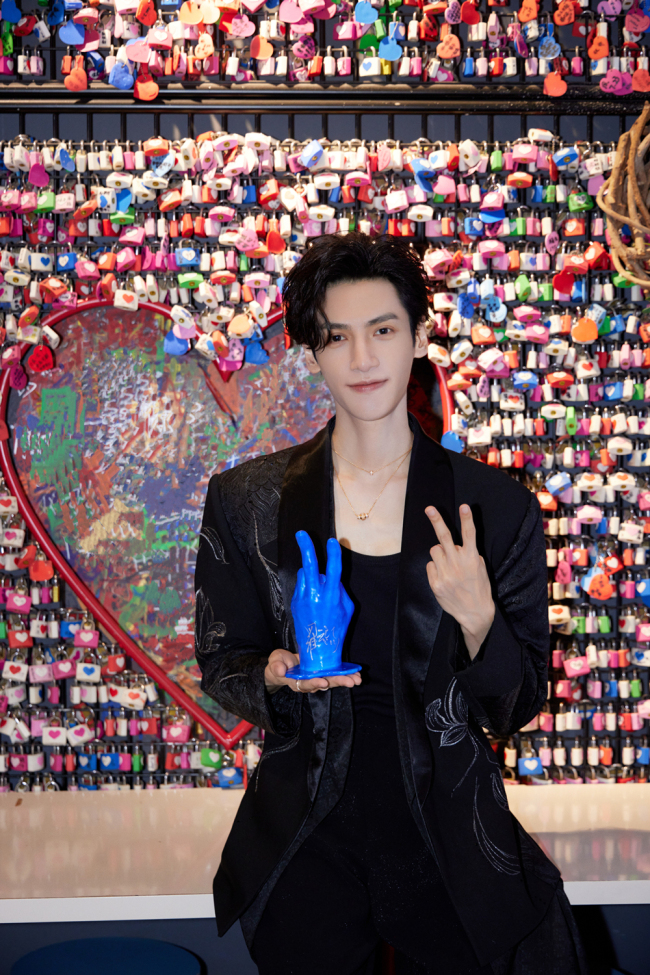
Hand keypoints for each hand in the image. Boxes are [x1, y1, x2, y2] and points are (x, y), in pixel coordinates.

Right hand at [264, 648, 361, 693]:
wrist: (283, 666)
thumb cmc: (278, 664)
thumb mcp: (274, 662)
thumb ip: (276, 666)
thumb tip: (281, 670)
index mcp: (296, 682)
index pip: (306, 684)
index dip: (314, 683)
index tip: (323, 682)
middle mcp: (309, 682)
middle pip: (324, 684)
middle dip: (338, 682)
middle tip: (351, 682)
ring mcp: (317, 678)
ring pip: (332, 680)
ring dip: (345, 679)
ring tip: (358, 679)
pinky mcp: (323, 672)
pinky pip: (335, 674)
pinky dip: (346, 674)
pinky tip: (356, 673)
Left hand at [290, 530, 355, 673]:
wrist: (318, 649)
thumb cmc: (337, 629)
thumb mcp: (348, 609)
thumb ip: (340, 590)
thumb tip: (331, 577)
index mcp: (332, 597)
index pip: (334, 570)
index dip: (334, 554)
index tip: (333, 541)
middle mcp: (315, 596)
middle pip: (310, 566)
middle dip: (306, 548)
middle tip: (301, 533)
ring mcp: (303, 598)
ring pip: (306, 574)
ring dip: (312, 575)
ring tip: (319, 590)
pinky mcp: (295, 601)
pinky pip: (302, 585)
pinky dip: (308, 585)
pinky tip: (313, 599)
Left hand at [425, 504, 494, 658]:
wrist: (475, 614)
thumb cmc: (479, 588)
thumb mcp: (480, 568)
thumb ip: (469, 554)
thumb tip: (457, 546)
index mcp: (472, 559)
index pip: (470, 535)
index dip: (467, 519)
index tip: (464, 506)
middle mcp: (458, 564)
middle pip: (444, 537)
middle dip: (436, 520)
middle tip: (429, 508)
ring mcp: (445, 574)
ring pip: (435, 550)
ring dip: (440, 553)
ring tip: (448, 564)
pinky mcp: (436, 583)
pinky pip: (430, 565)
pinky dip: (435, 567)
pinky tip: (444, 576)